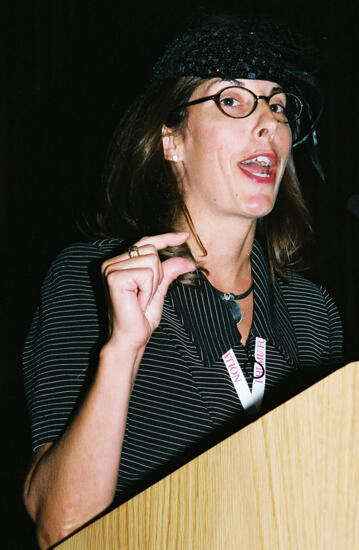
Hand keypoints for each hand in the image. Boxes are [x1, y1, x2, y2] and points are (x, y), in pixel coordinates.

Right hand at [101, 232, 194, 349]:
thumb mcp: (159, 290)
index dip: (166, 238)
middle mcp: (112, 263)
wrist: (131, 339)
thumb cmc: (141, 318)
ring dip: (153, 284)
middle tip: (146, 295)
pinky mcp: (115, 277)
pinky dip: (149, 290)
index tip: (184, 236)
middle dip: (158, 274)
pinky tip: (138, 302)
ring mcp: (111, 269)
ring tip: (141, 299)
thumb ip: (168, 272)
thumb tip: (187, 259)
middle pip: (151, 250)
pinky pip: (147, 273)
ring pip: (152, 261)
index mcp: (119, 263)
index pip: (146, 242)